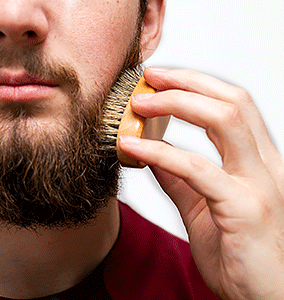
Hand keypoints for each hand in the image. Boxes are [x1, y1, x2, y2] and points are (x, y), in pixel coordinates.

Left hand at [118, 67, 283, 298]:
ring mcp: (258, 186)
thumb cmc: (238, 255)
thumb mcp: (201, 209)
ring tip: (139, 103)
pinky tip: (132, 146)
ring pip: (226, 120)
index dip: (196, 85)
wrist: (264, 298)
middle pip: (233, 101)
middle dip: (188, 81)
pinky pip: (198, 170)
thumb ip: (179, 180)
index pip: (232, 107)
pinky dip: (162, 152)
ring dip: (178, 103)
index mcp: (255, 164)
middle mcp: (263, 167)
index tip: (161, 79)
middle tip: (149, 78)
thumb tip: (152, 153)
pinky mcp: (244, 209)